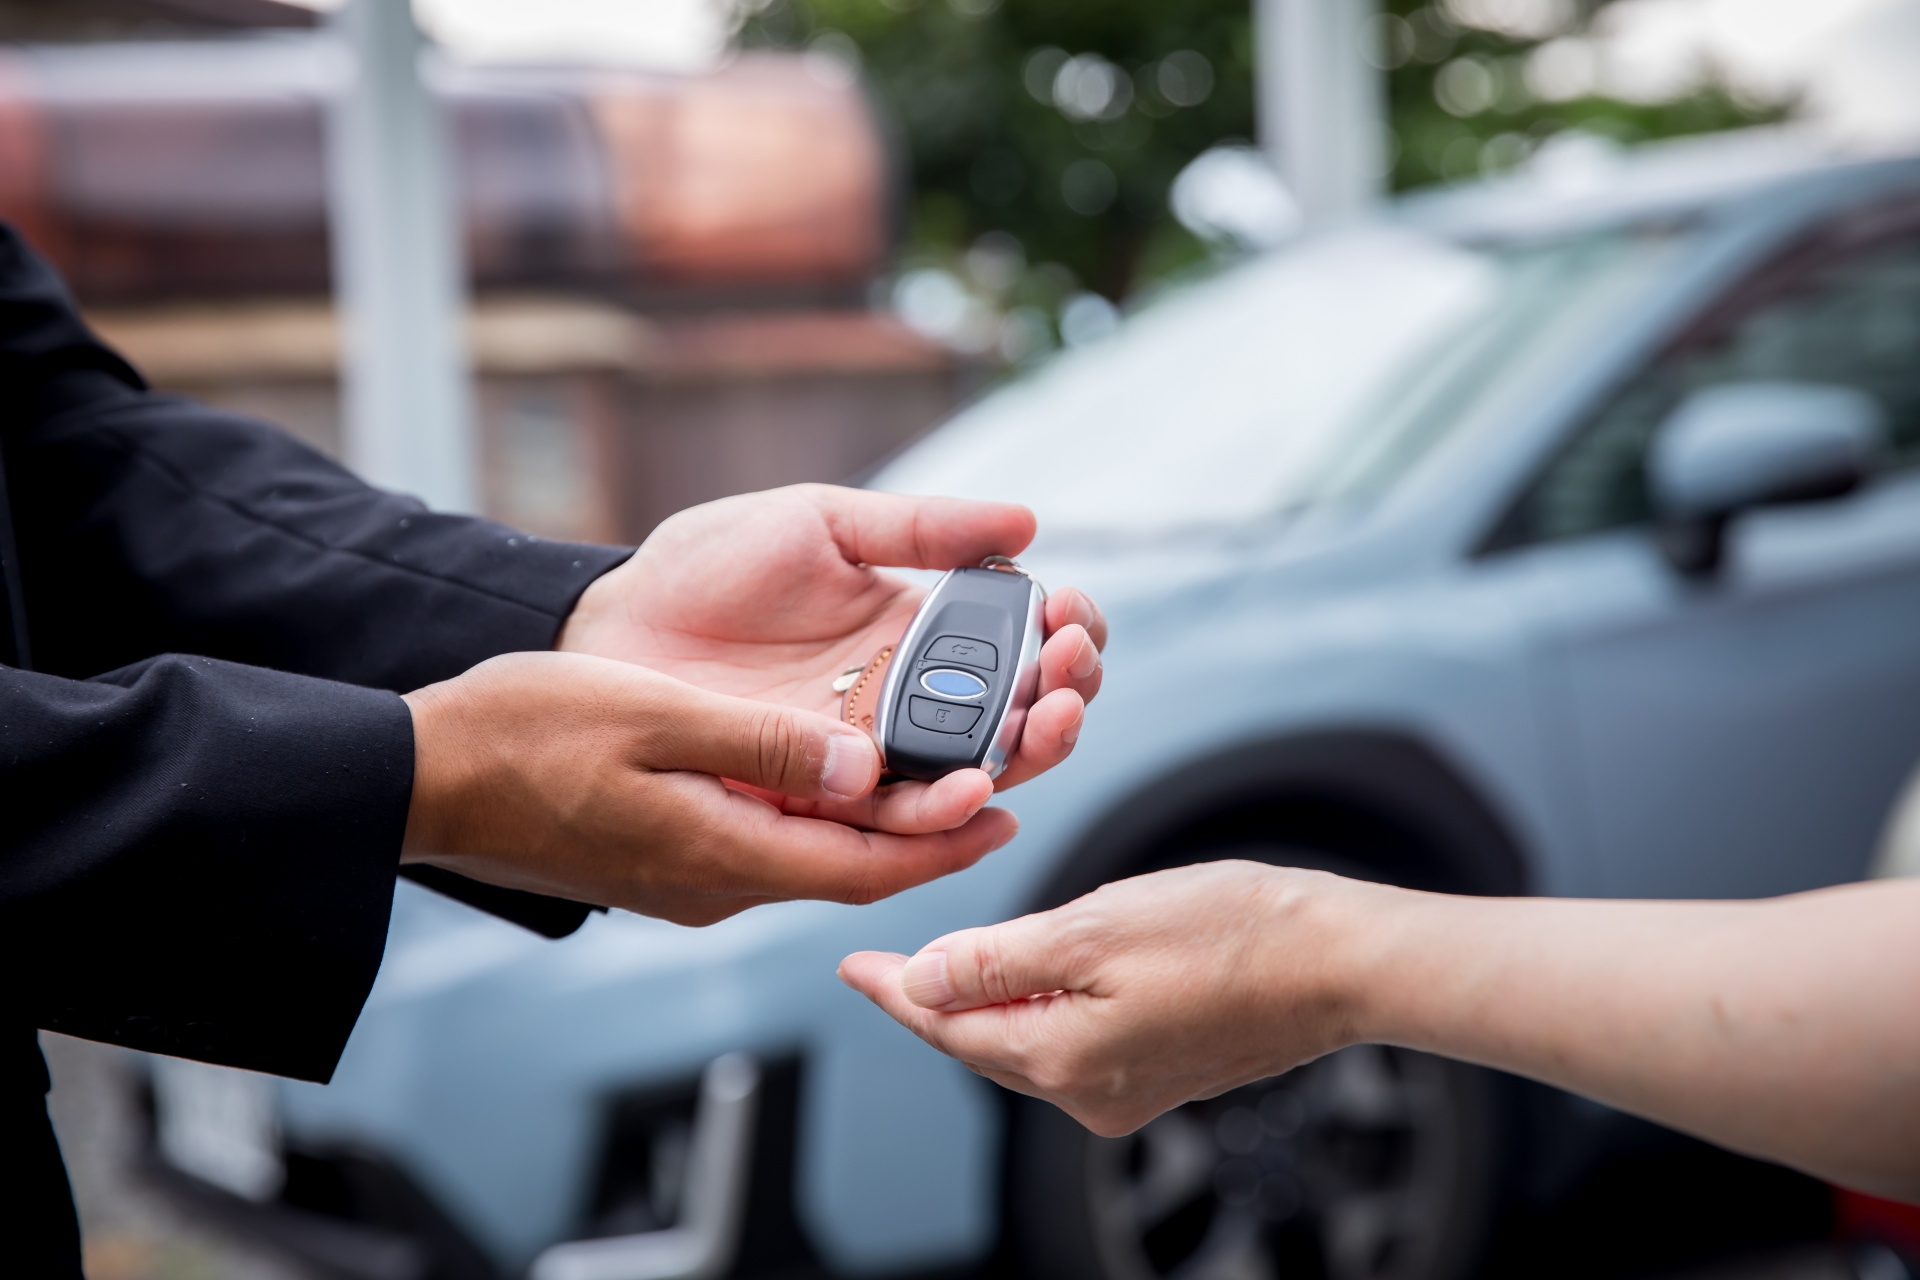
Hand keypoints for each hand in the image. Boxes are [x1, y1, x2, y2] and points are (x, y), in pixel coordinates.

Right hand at [402, 651, 1016, 925]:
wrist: (423, 775)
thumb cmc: (522, 735)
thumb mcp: (652, 716)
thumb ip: (764, 745)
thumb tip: (866, 769)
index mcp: (719, 855)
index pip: (863, 867)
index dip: (943, 841)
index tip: (1010, 808)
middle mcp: (713, 881)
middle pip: (850, 864)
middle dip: (931, 828)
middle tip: (1002, 778)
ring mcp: (688, 874)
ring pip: (812, 852)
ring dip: (879, 818)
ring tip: (942, 767)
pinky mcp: (667, 855)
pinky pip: (769, 841)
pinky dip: (821, 812)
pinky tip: (842, 772)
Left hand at [555, 485, 1106, 814]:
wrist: (612, 622)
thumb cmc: (709, 564)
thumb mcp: (822, 523)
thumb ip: (920, 529)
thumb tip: (1026, 525)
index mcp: (920, 633)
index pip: (1022, 645)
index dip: (1065, 634)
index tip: (1072, 614)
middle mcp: (908, 702)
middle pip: (1014, 719)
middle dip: (1063, 700)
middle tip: (1070, 677)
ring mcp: (868, 756)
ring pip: (970, 776)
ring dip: (1023, 756)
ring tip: (1046, 725)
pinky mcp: (820, 800)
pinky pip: (892, 820)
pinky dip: (941, 813)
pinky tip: (976, 788)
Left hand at [838, 862, 1367, 1135]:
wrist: (1338, 960)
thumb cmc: (1227, 932)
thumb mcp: (1092, 928)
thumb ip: (996, 960)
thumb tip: (922, 981)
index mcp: (1063, 1060)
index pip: (946, 1026)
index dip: (893, 990)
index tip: (851, 964)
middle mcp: (1089, 1094)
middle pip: (980, 1044)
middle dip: (930, 1003)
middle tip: (884, 966)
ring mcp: (1129, 1092)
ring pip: (1025, 1045)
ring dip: (984, 1004)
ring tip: (946, 967)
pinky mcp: (1162, 1073)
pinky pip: (1071, 1045)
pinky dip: (1038, 1010)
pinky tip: (1032, 977)